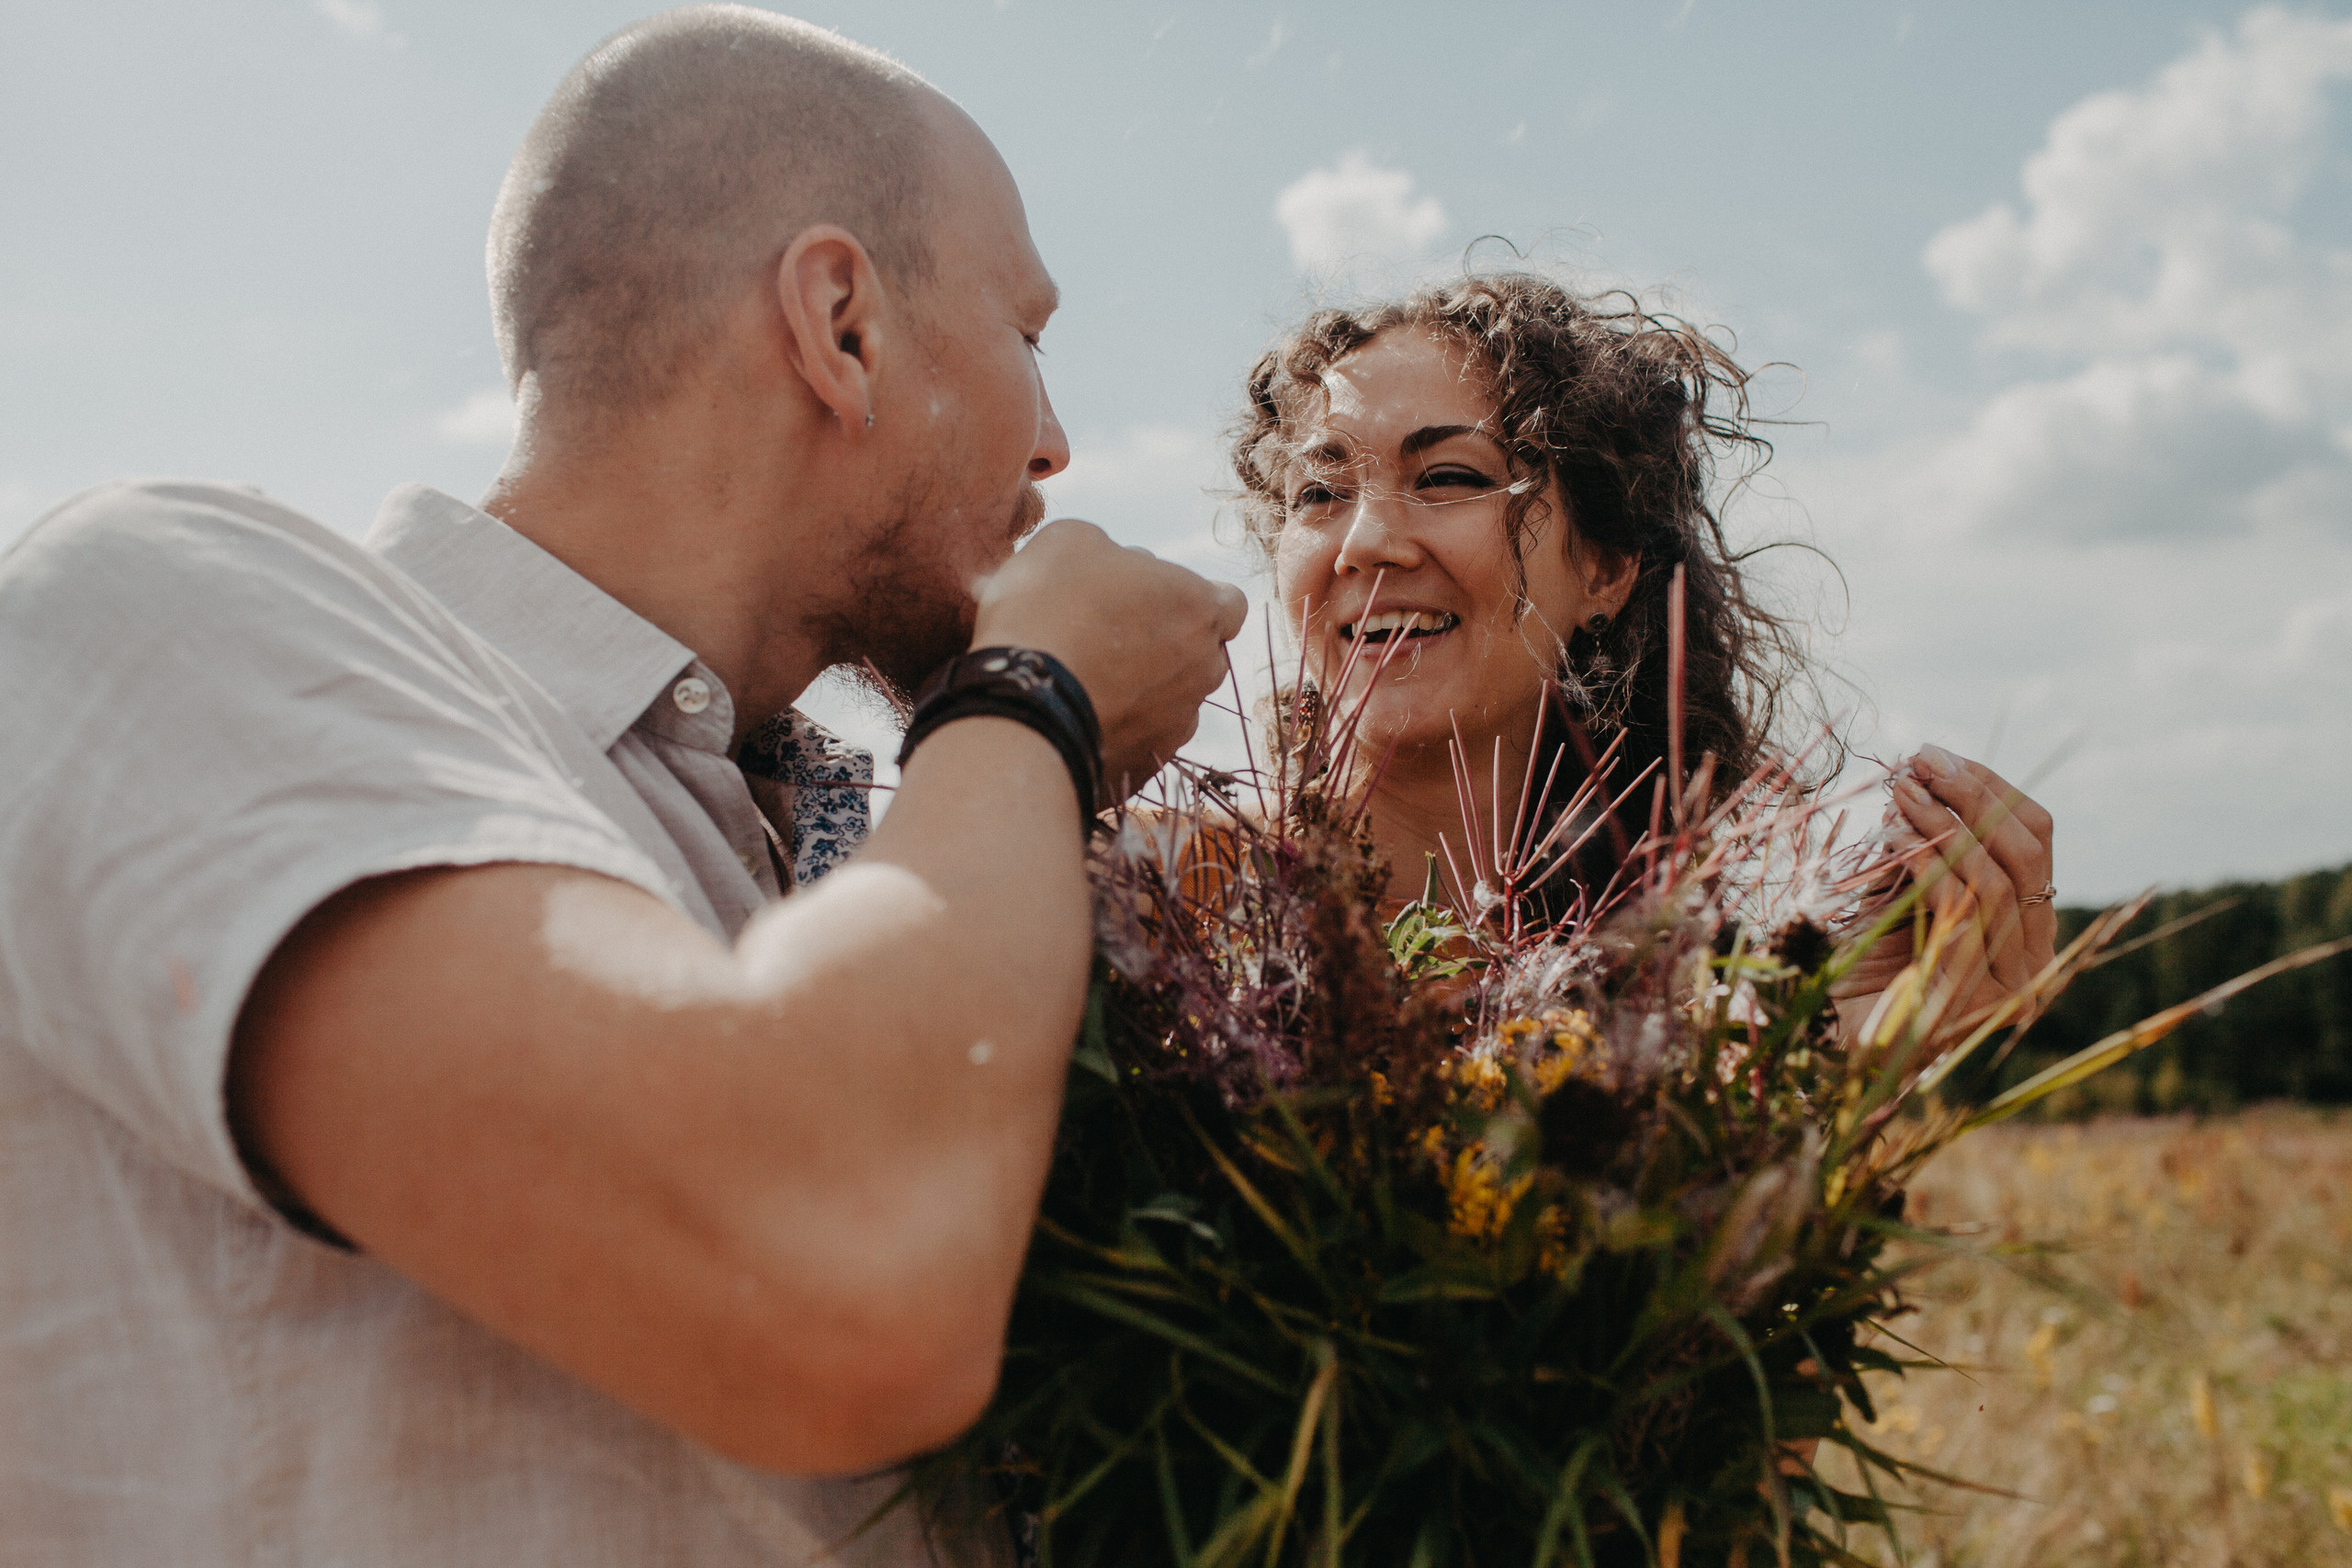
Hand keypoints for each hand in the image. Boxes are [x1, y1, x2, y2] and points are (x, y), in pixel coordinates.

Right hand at [972, 518, 1248, 799]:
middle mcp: (1204, 669)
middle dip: (1168, 645)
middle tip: (1110, 636)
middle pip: (1202, 653)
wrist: (1020, 703)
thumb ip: (1111, 551)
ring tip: (1085, 680)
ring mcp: (1178, 723)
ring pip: (1173, 701)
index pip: (1230, 602)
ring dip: (1142, 689)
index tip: (1154, 598)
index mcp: (1200, 608)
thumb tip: (1114, 566)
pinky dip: (1116, 728)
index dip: (1194, 598)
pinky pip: (1140, 741)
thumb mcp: (1071, 542)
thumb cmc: (1049, 607)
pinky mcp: (1146, 766)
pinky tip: (1076, 716)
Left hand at [1834, 745, 2057, 1041]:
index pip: (2038, 844)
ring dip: (1945, 820)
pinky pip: (1959, 907)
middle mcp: (2033, 965)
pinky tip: (1891, 835)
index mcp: (2029, 938)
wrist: (1821, 1050)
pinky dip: (1926, 859)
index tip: (1942, 756)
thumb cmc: (1857, 975)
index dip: (1994, 790)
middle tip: (1923, 758)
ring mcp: (2006, 986)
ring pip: (1996, 877)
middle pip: (2029, 854)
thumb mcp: (1902, 900)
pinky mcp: (1965, 995)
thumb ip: (1929, 852)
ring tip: (1901, 789)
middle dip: (1975, 794)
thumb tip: (1923, 775)